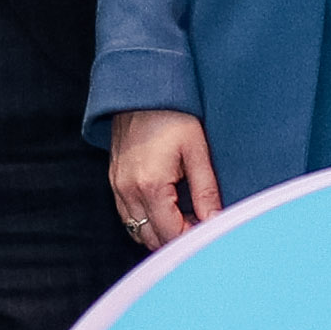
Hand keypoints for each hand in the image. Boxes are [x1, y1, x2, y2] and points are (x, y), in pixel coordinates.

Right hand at [107, 107, 222, 249]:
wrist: (140, 90)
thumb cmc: (171, 115)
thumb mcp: (197, 150)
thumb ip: (206, 191)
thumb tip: (216, 221)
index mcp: (150, 186)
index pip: (171, 234)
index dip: (193, 237)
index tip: (211, 228)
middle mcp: (128, 192)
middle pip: (152, 239)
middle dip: (177, 238)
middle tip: (201, 222)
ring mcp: (117, 188)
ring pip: (137, 232)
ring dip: (161, 232)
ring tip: (185, 214)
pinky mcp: (114, 183)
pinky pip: (128, 217)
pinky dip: (146, 222)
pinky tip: (167, 208)